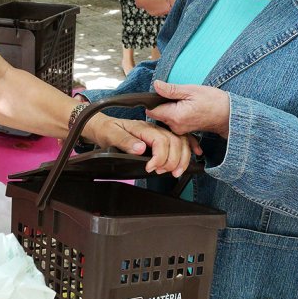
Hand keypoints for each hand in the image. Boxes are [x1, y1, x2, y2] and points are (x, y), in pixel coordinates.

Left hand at [84, 114, 200, 177]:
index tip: (151, 168)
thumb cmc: (106, 130)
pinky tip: (195, 155)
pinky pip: (180, 139)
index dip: (160, 157)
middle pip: (175, 141)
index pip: (161, 140)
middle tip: (162, 172)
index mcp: (143, 128)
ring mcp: (159, 132)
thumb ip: (125, 141)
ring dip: (182, 158)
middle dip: (173, 160)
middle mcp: (154, 128)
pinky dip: (190, 147)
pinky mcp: (160, 137)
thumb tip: (140, 148)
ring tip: (175, 172)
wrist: (102, 126)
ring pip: (181, 141)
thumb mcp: (110, 135)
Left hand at [146, 80, 230, 137]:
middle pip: (157, 115)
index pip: (152, 111)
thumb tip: (156, 85)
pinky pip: (172, 122)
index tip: (158, 95)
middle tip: (174, 97)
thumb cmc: (213, 101)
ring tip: (182, 103)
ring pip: (165, 118)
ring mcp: (180, 130)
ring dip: (168, 110)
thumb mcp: (191, 90)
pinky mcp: (184, 131)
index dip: (151, 102)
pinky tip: (184, 109)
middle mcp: (175, 126)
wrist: (228, 115)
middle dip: (160, 105)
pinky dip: (175, 115)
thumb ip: (171, 90)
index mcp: (175, 116)